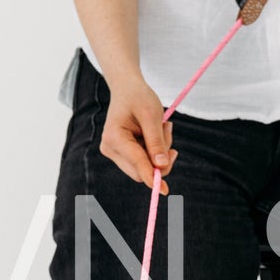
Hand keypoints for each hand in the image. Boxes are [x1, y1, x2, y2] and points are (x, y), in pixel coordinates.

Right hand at [101, 74, 176, 194]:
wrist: (127, 89)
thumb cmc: (139, 97)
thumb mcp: (152, 115)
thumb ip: (156, 141)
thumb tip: (161, 166)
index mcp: (114, 137)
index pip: (137, 162)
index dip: (151, 175)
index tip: (164, 190)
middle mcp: (110, 148)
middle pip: (141, 170)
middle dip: (160, 157)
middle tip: (169, 131)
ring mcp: (114, 153)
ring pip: (144, 167)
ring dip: (159, 151)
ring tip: (162, 126)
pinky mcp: (122, 154)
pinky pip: (144, 161)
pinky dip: (155, 150)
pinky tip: (156, 131)